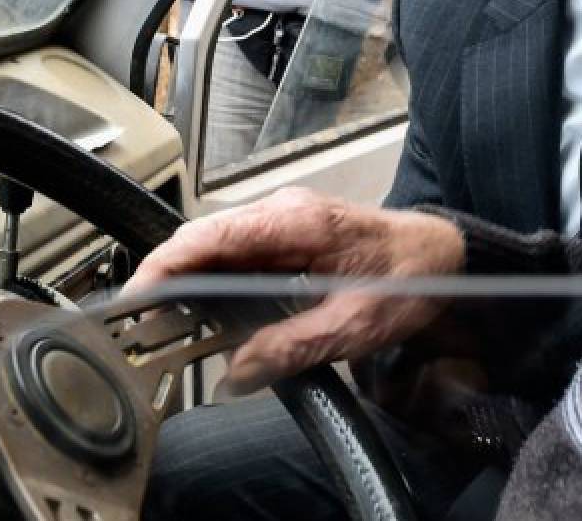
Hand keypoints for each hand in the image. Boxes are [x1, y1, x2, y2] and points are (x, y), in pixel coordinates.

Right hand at [125, 188, 464, 393]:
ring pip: (216, 242)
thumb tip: (238, 372)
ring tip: (166, 320)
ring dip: (188, 277)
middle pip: (203, 236)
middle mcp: (283, 210)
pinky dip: (213, 277)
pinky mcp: (287, 232)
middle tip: (140, 320)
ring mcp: (283, 217)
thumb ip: (292, 346)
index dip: (165, 265)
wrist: (444, 254)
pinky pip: (236, 250)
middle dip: (166, 275)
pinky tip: (206, 309)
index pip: (210, 235)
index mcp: (296, 221)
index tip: (137, 296)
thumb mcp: (354, 325)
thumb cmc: (410, 278)